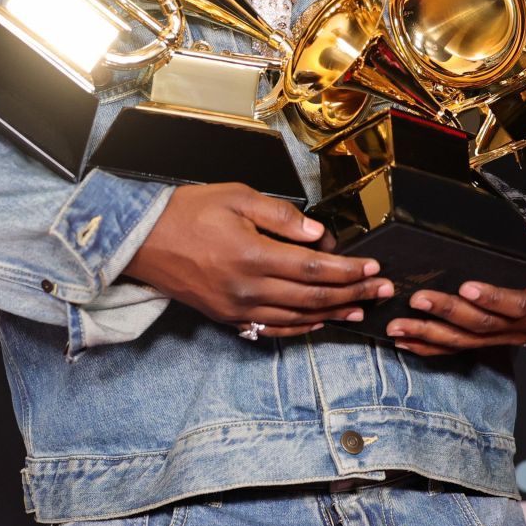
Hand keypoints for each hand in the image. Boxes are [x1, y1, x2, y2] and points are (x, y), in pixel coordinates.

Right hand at [123, 183, 393, 337]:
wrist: (142, 241)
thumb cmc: (188, 211)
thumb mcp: (236, 197)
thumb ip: (280, 216)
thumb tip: (318, 234)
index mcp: (253, 255)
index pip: (315, 269)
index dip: (349, 271)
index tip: (374, 268)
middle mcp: (248, 288)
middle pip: (313, 298)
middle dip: (353, 295)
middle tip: (383, 291)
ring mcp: (237, 308)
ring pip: (297, 318)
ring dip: (334, 315)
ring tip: (362, 310)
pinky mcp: (227, 318)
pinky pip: (272, 328)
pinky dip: (301, 328)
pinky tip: (319, 322)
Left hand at [387, 201, 525, 355]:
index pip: (518, 302)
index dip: (492, 298)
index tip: (465, 287)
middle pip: (484, 324)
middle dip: (449, 313)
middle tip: (419, 299)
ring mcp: (510, 333)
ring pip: (469, 340)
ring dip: (432, 334)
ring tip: (400, 325)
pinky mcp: (496, 336)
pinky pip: (464, 346)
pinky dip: (433, 347)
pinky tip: (406, 342)